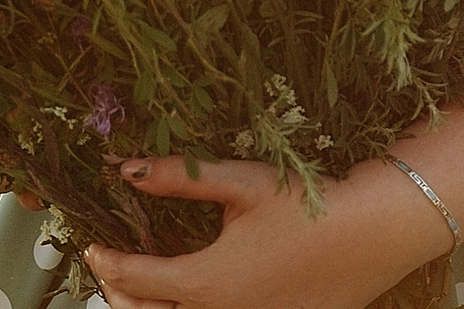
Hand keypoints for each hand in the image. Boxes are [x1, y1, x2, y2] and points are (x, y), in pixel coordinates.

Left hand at [83, 156, 429, 308]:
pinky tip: (199, 294)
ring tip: (142, 289)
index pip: (137, 279)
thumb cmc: (306, 206)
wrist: (371, 235)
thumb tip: (125, 167)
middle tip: (109, 271)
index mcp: (205, 281)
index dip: (108, 262)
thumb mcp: (237, 182)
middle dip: (121, 296)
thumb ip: (176, 177)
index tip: (92, 248)